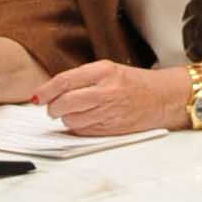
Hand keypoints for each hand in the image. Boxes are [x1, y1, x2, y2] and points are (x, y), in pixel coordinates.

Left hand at [38, 58, 187, 135]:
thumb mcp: (109, 71)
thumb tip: (52, 92)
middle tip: (52, 108)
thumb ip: (82, 79)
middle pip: (65, 103)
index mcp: (104, 71)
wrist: (163, 98)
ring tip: (72, 112)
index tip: (37, 96)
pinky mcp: (112, 129)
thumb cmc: (135, 83)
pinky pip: (84, 131)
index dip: (46, 91)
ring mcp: (110, 112)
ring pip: (72, 120)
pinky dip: (78, 127)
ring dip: (66, 118)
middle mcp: (106, 91)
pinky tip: (85, 120)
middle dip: (53, 108)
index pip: (65, 81)